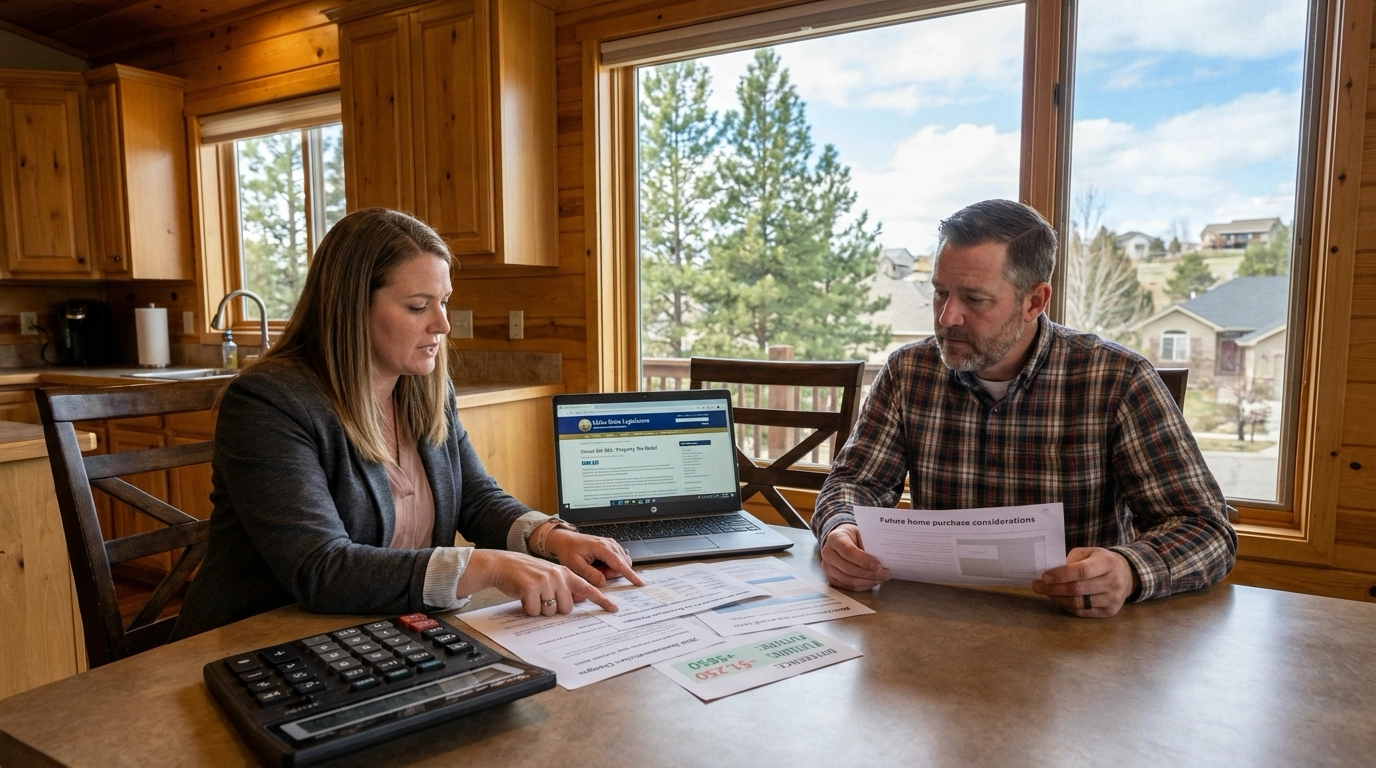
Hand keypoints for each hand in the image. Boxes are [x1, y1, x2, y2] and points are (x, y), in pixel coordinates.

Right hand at [457, 550, 619, 615]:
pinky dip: (527, 609)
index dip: (601, 600)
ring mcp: (545, 581)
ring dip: (540, 608)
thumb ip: (566, 586)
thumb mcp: (550, 576)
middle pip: (567, 608)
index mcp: (565, 573)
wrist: (503, 564)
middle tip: (542, 597)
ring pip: (550, 611)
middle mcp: (558, 576)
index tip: (614, 609)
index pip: (588, 589)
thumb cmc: (526, 573)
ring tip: (531, 595)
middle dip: (554, 607)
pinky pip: (534, 611)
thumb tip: (581, 599)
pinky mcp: (531, 588)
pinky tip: (523, 597)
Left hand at [542, 527, 644, 588]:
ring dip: (612, 570)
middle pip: (623, 563)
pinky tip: (599, 566)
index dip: (630, 574)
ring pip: (621, 562)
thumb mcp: (575, 565)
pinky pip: (618, 559)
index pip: (620, 563)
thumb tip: (603, 582)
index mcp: (601, 547)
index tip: (639, 582)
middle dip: (614, 573)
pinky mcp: (610, 546)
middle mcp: (609, 544)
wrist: (564, 540)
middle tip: (597, 574)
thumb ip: (590, 574)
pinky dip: (611, 566)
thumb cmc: (568, 550)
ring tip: (595, 569)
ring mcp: (611, 544)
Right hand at [820, 524, 889, 590]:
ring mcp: (827, 567)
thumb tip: (884, 558)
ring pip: (849, 580)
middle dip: (869, 574)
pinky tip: (873, 582)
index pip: (849, 552)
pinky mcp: (831, 578)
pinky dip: (862, 586)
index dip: (864, 561)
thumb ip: (868, 543)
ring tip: (881, 579)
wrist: (840, 540)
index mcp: (834, 538)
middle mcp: (827, 553)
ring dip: (867, 581)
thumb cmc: (853, 536)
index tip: (879, 566)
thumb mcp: (860, 533)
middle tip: (885, 574)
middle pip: (849, 568)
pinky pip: (848, 586)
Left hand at [1033, 547, 1138, 616]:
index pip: (1082, 571)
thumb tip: (1052, 571)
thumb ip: (1072, 559)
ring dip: (1058, 598)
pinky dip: (1067, 606)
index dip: (1061, 575)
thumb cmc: (1102, 561)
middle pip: (1078, 589)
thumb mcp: (1090, 552)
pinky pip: (1083, 612)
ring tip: (1046, 592)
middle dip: (1053, 588)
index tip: (1044, 576)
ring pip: (1079, 603)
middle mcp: (1113, 582)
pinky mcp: (1109, 612)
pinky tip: (1058, 599)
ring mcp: (1113, 599)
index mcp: (1108, 563)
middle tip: (1037, 586)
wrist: (1127, 575)